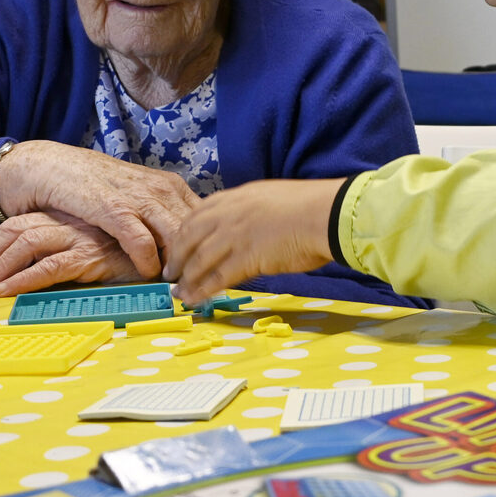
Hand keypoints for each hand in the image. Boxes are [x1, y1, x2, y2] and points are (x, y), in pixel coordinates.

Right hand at [0, 140, 199, 278]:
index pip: (207, 221)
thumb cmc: (95, 186)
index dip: (211, 247)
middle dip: (200, 260)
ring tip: (178, 287)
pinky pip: (141, 241)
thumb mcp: (137, 198)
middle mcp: (161, 189)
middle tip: (199, 287)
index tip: (212, 272)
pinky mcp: (112, 208)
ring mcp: (139, 197)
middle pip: (198, 231)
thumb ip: (161, 218)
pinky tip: (147, 274)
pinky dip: (148, 261)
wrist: (48, 165)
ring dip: (178, 265)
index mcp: (171, 186)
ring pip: (176, 236)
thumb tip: (190, 246)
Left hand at [0, 211, 143, 295]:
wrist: (170, 247)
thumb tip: (42, 268)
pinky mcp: (90, 255)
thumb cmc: (135, 253)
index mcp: (70, 215)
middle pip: (15, 231)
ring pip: (26, 245)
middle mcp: (72, 221)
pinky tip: (6, 292)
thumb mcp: (99, 247)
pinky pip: (49, 267)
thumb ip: (76, 249)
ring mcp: (81, 236)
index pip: (19, 224)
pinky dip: (23, 280)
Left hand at [164, 178, 344, 303]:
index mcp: (238, 196)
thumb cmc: (311, 207)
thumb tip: (250, 225)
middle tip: (170, 271)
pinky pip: (216, 277)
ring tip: (178, 291)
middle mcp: (230, 213)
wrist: (325, 214)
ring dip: (185, 277)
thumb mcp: (273, 200)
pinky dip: (201, 290)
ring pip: (199, 259)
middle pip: (191, 235)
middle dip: (177, 255)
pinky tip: (193, 299)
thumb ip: (254, 211)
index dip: (185, 231)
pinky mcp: (245, 258)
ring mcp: (235, 235)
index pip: (199, 213)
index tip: (178, 244)